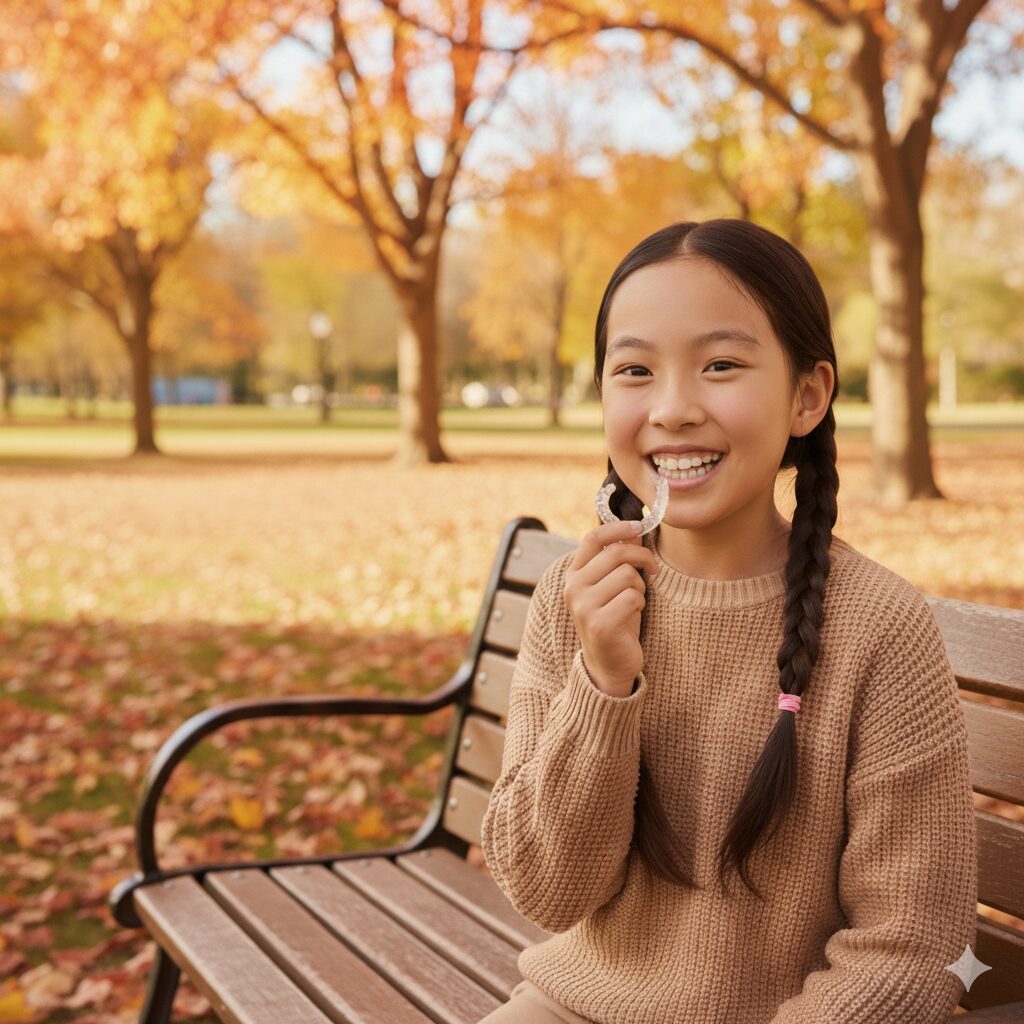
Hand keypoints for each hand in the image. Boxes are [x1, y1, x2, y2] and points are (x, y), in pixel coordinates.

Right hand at [564, 520, 659, 695]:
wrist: (608, 664)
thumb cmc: (614, 619)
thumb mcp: (614, 584)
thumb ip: (619, 557)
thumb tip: (634, 527)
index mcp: (574, 575)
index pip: (593, 538)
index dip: (618, 528)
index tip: (639, 525)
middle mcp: (573, 588)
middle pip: (616, 554)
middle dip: (642, 558)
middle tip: (653, 568)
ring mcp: (584, 606)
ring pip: (627, 575)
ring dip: (640, 586)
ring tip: (634, 600)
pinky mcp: (599, 624)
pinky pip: (633, 597)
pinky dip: (640, 603)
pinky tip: (633, 614)